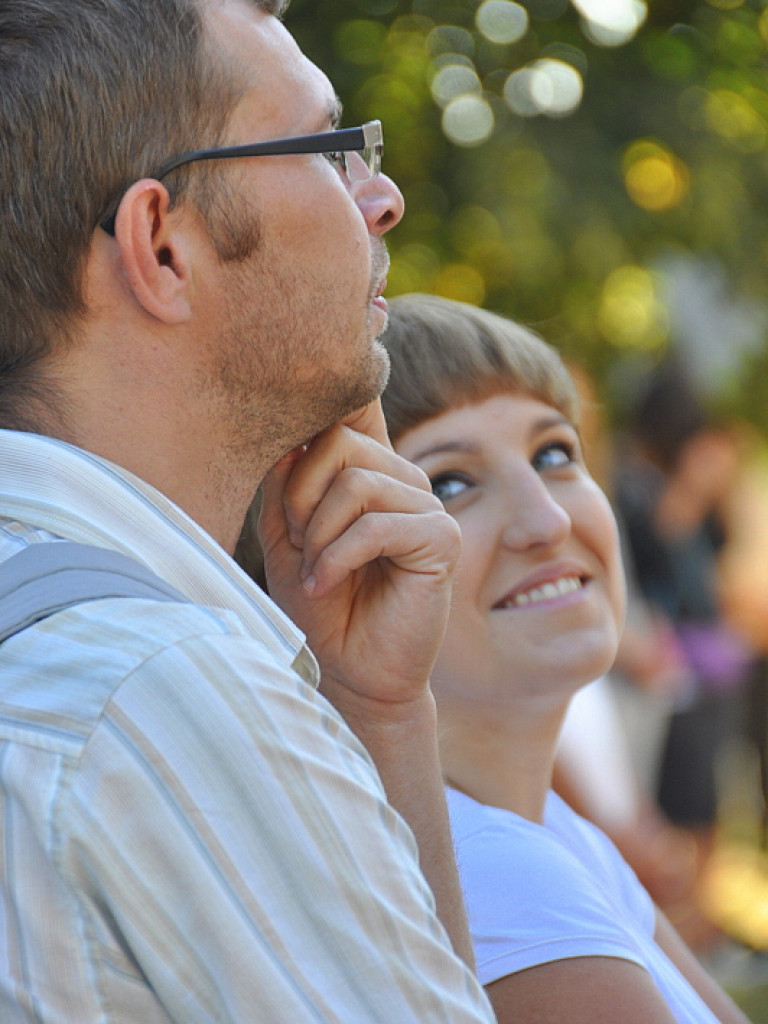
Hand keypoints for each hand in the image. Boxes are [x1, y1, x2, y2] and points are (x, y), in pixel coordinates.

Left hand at [258, 401, 460, 715]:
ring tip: (314, 571)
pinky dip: (339, 558)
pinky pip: (377, 526)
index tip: (284, 495)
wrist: (351, 673)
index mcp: (370, 471)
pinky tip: (326, 586)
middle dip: (302, 498)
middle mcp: (402, 479)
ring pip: (356, 484)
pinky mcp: (441, 539)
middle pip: (339, 442)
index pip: (342, 416)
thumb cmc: (319, 607)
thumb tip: (285, 439)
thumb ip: (285, 486)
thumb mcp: (286, 538)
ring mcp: (426, 506)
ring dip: (319, 535)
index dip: (305, 438)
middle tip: (298, 544)